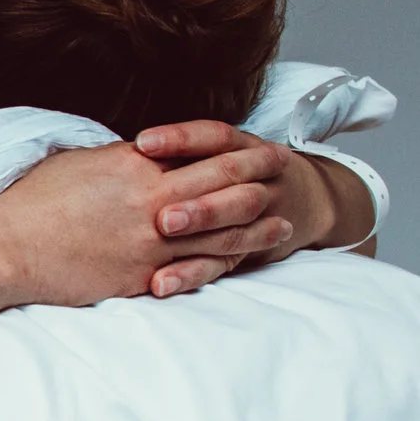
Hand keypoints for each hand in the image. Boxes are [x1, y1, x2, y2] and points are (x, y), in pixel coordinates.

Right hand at [0, 141, 289, 308]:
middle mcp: (152, 201)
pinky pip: (196, 270)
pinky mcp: (141, 276)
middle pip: (225, 185)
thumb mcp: (78, 163)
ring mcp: (151, 242)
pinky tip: (241, 261)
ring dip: (257, 226)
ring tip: (281, 224)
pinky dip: (226, 263)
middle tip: (285, 174)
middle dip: (259, 177)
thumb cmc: (31, 203)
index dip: (236, 148)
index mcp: (136, 166)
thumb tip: (146, 154)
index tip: (256, 147)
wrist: (4, 248)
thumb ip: (121, 159)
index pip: (202, 151)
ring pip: (222, 232)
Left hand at [136, 121, 331, 290]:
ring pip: (233, 224)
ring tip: (163, 232)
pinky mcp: (242, 253)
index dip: (180, 139)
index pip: (214, 138)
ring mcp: (256, 218)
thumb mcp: (218, 152)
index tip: (143, 144)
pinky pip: (220, 265)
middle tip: (161, 210)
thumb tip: (119, 149)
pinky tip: (161, 283)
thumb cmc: (231, 172)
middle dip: (196, 193)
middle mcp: (256, 179)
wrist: (302, 199)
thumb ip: (177, 153)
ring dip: (200, 226)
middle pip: (229, 181)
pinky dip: (190, 274)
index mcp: (242, 148)